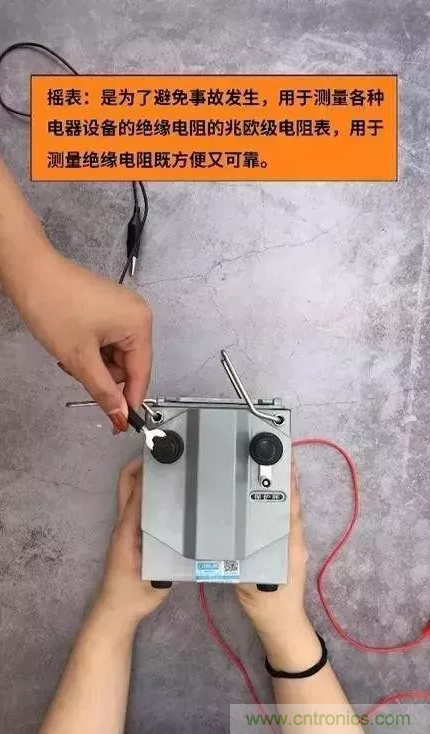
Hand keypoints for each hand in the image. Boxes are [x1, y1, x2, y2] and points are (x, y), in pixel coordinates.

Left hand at [20, 251, 151, 430]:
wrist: (30, 272)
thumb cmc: (55, 306)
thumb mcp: (79, 358)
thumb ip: (104, 391)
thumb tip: (121, 416)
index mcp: (139, 324)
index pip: (141, 373)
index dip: (129, 400)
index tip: (119, 424)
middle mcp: (138, 315)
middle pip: (128, 365)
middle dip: (103, 375)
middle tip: (77, 371)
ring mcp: (124, 309)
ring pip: (115, 355)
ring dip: (94, 363)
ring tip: (70, 354)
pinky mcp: (109, 307)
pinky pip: (108, 340)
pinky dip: (92, 349)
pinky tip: (74, 343)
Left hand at [97, 459, 170, 625]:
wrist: (116, 611)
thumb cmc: (133, 595)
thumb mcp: (153, 576)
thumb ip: (164, 554)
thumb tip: (180, 529)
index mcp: (127, 530)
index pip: (134, 494)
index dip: (144, 473)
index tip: (160, 456)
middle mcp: (124, 524)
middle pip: (127, 485)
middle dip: (140, 465)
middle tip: (165, 453)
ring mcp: (126, 528)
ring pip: (132, 494)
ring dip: (145, 477)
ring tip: (172, 469)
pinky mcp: (132, 535)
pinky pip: (138, 506)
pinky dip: (149, 493)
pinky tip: (170, 495)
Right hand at [236, 462, 308, 639]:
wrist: (279, 625)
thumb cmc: (265, 602)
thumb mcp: (248, 578)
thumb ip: (241, 554)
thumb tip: (230, 529)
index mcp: (290, 544)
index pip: (291, 507)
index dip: (289, 483)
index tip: (284, 459)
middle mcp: (295, 540)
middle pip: (292, 504)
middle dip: (286, 479)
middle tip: (274, 454)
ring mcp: (293, 545)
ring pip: (288, 512)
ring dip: (282, 490)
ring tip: (269, 468)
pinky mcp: (288, 550)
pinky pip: (283, 522)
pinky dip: (277, 506)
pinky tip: (262, 498)